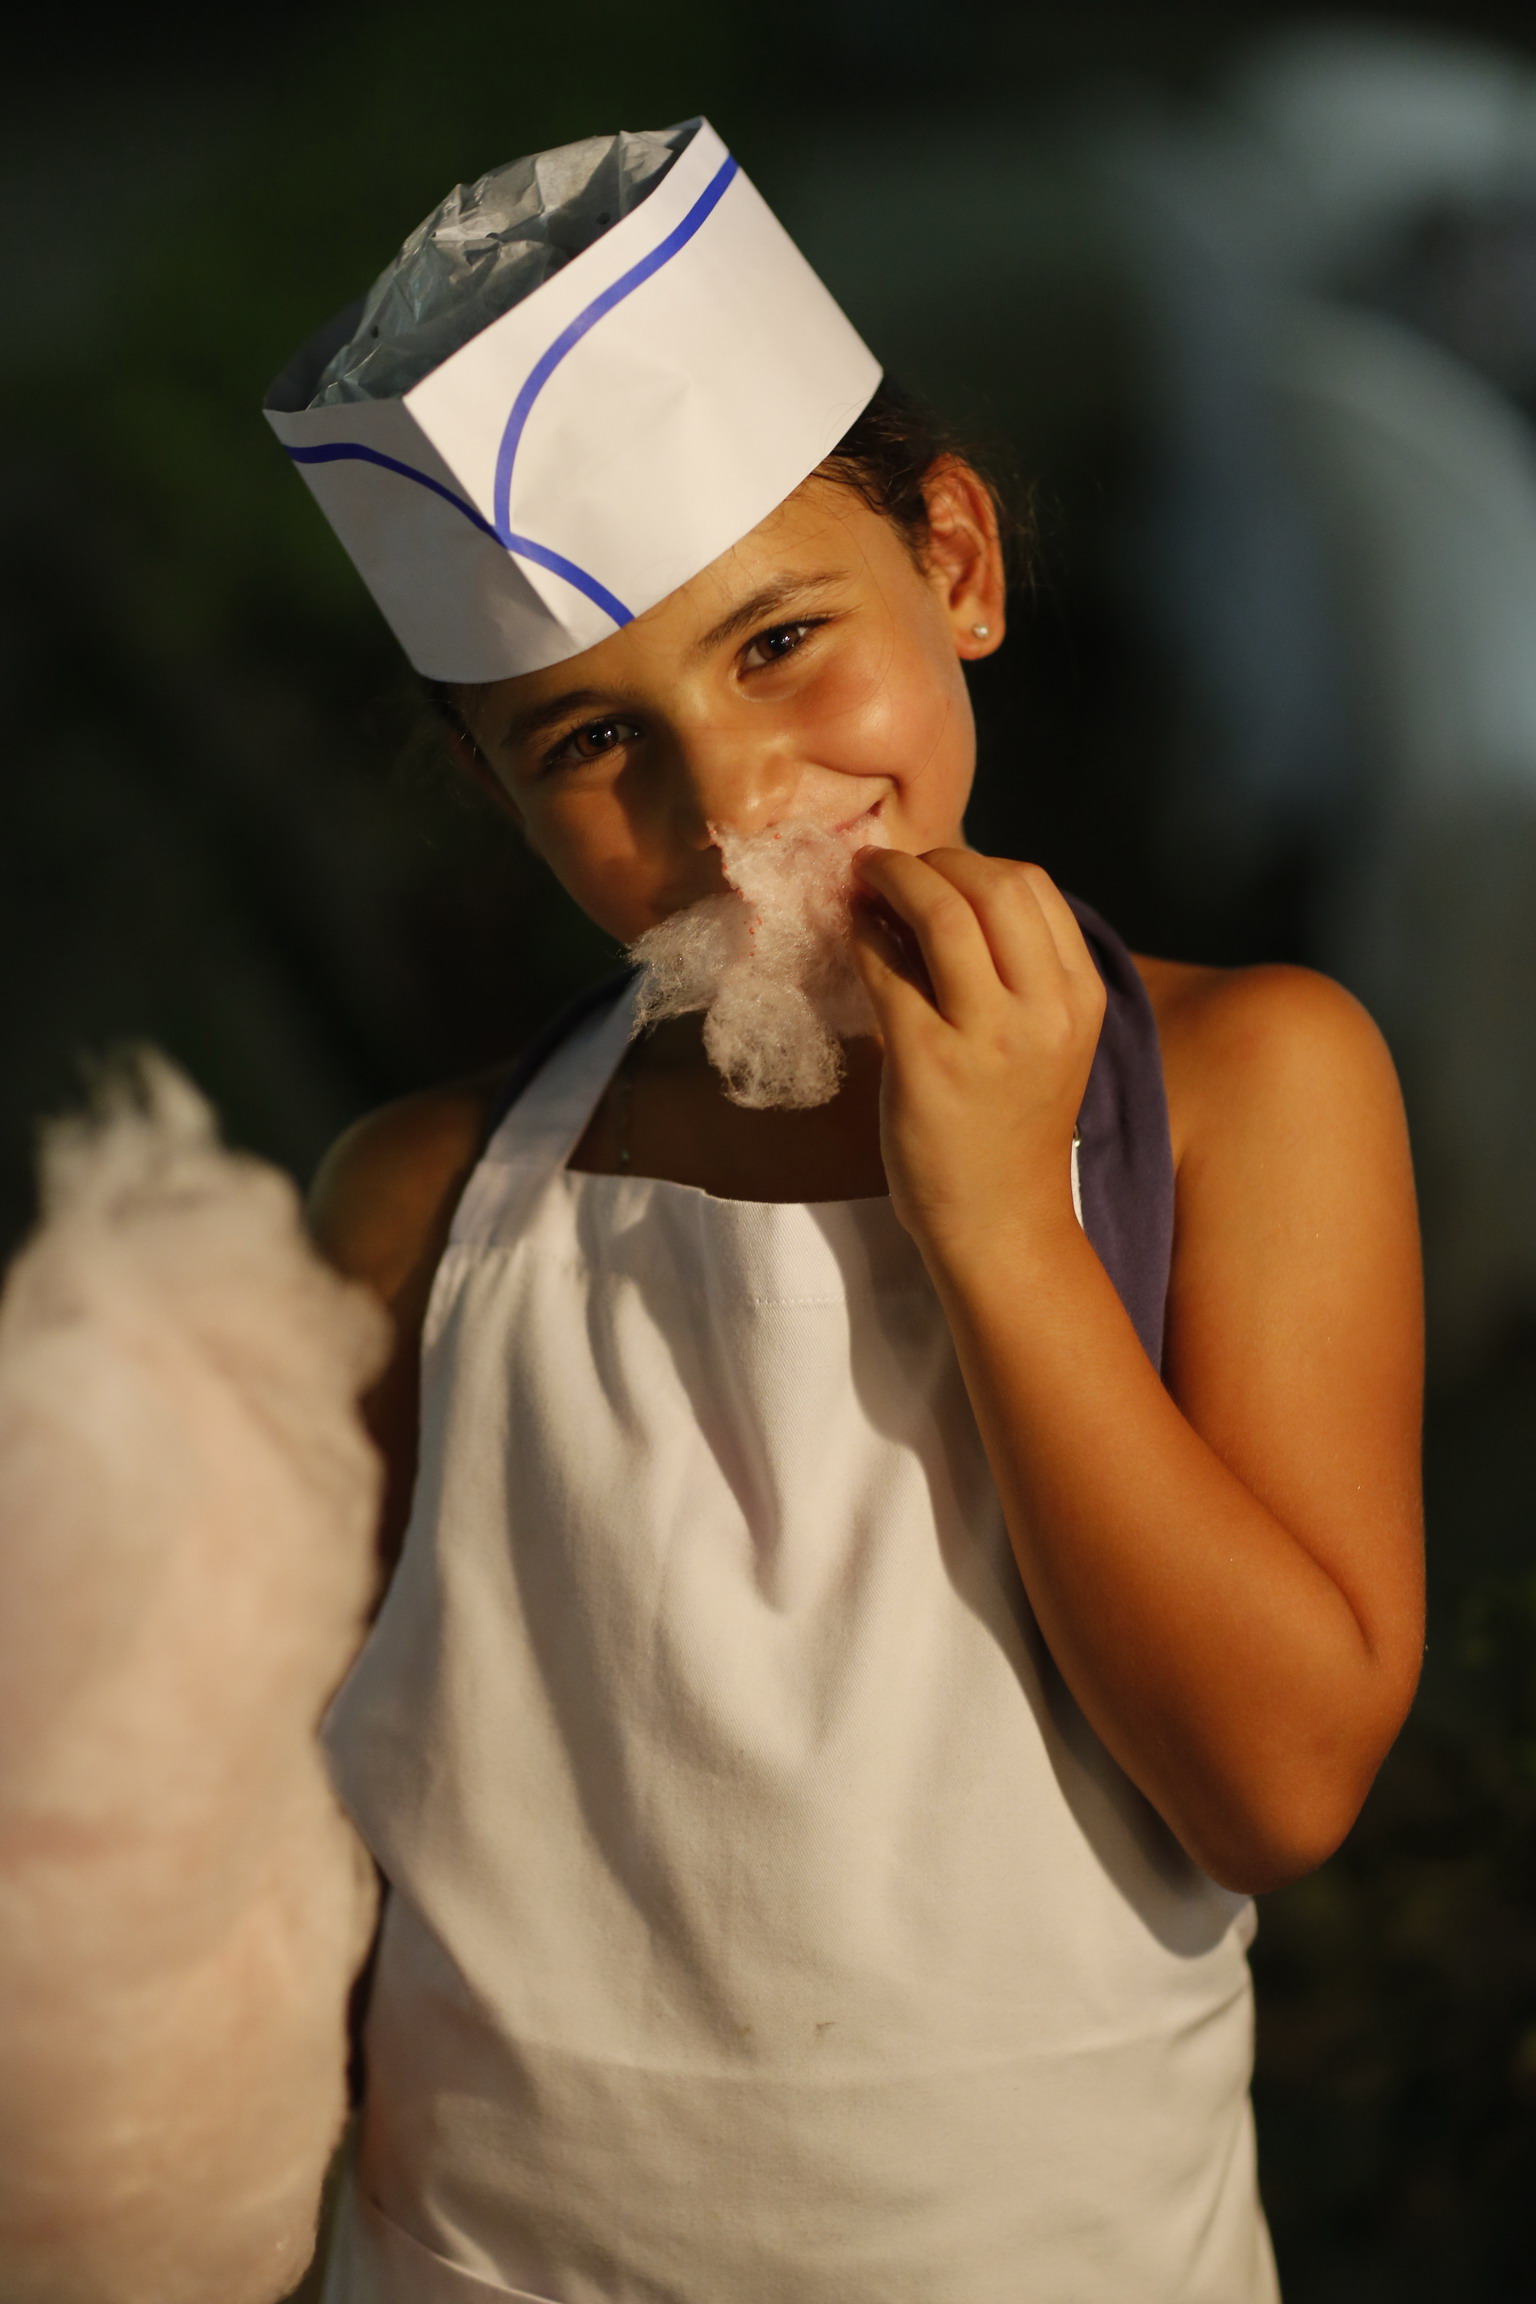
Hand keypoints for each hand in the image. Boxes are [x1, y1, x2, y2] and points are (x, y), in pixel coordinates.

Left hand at [850, 849, 1104, 1258]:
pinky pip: (888, 969)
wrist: (1001, 1222)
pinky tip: (853, 934)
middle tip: (891, 867)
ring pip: (943, 913)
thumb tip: (940, 891)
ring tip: (863, 879)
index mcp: (1080, 997)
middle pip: (994, 884)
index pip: (1034, 887)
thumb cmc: (1011, 1129)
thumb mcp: (1043, 1040)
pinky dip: (864, 935)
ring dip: (894, 880)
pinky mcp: (927, 1062)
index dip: (975, 861)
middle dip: (934, 860)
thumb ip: (1014, 971)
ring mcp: (988, 1036)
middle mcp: (1043, 1010)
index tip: (935, 869)